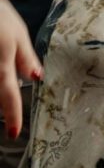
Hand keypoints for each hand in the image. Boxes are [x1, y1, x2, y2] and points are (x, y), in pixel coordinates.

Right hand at [0, 0, 42, 138]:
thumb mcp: (17, 34)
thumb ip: (25, 58)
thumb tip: (36, 78)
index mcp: (1, 67)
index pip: (8, 96)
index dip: (12, 115)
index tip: (14, 133)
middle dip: (0, 103)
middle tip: (8, 105)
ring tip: (4, 75)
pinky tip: (0, 65)